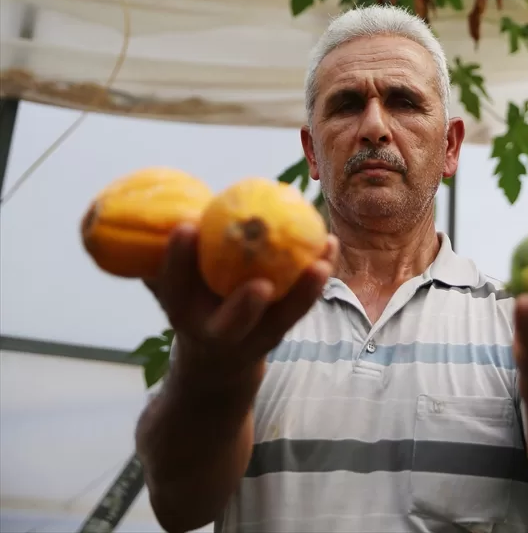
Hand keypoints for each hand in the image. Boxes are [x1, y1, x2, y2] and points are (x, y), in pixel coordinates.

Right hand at [144, 223, 337, 376]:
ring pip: (280, 320)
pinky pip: (302, 304)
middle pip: (231, 326)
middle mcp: (216, 331)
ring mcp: (252, 336)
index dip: (178, 259)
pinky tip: (330, 243)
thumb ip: (162, 256)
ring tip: (319, 263)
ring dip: (302, 293)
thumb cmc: (193, 301)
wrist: (216, 360)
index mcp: (182, 313)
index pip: (174, 287)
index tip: (185, 226)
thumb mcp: (173, 284)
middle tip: (260, 286)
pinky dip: (317, 275)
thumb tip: (156, 206)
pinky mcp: (280, 330)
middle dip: (244, 308)